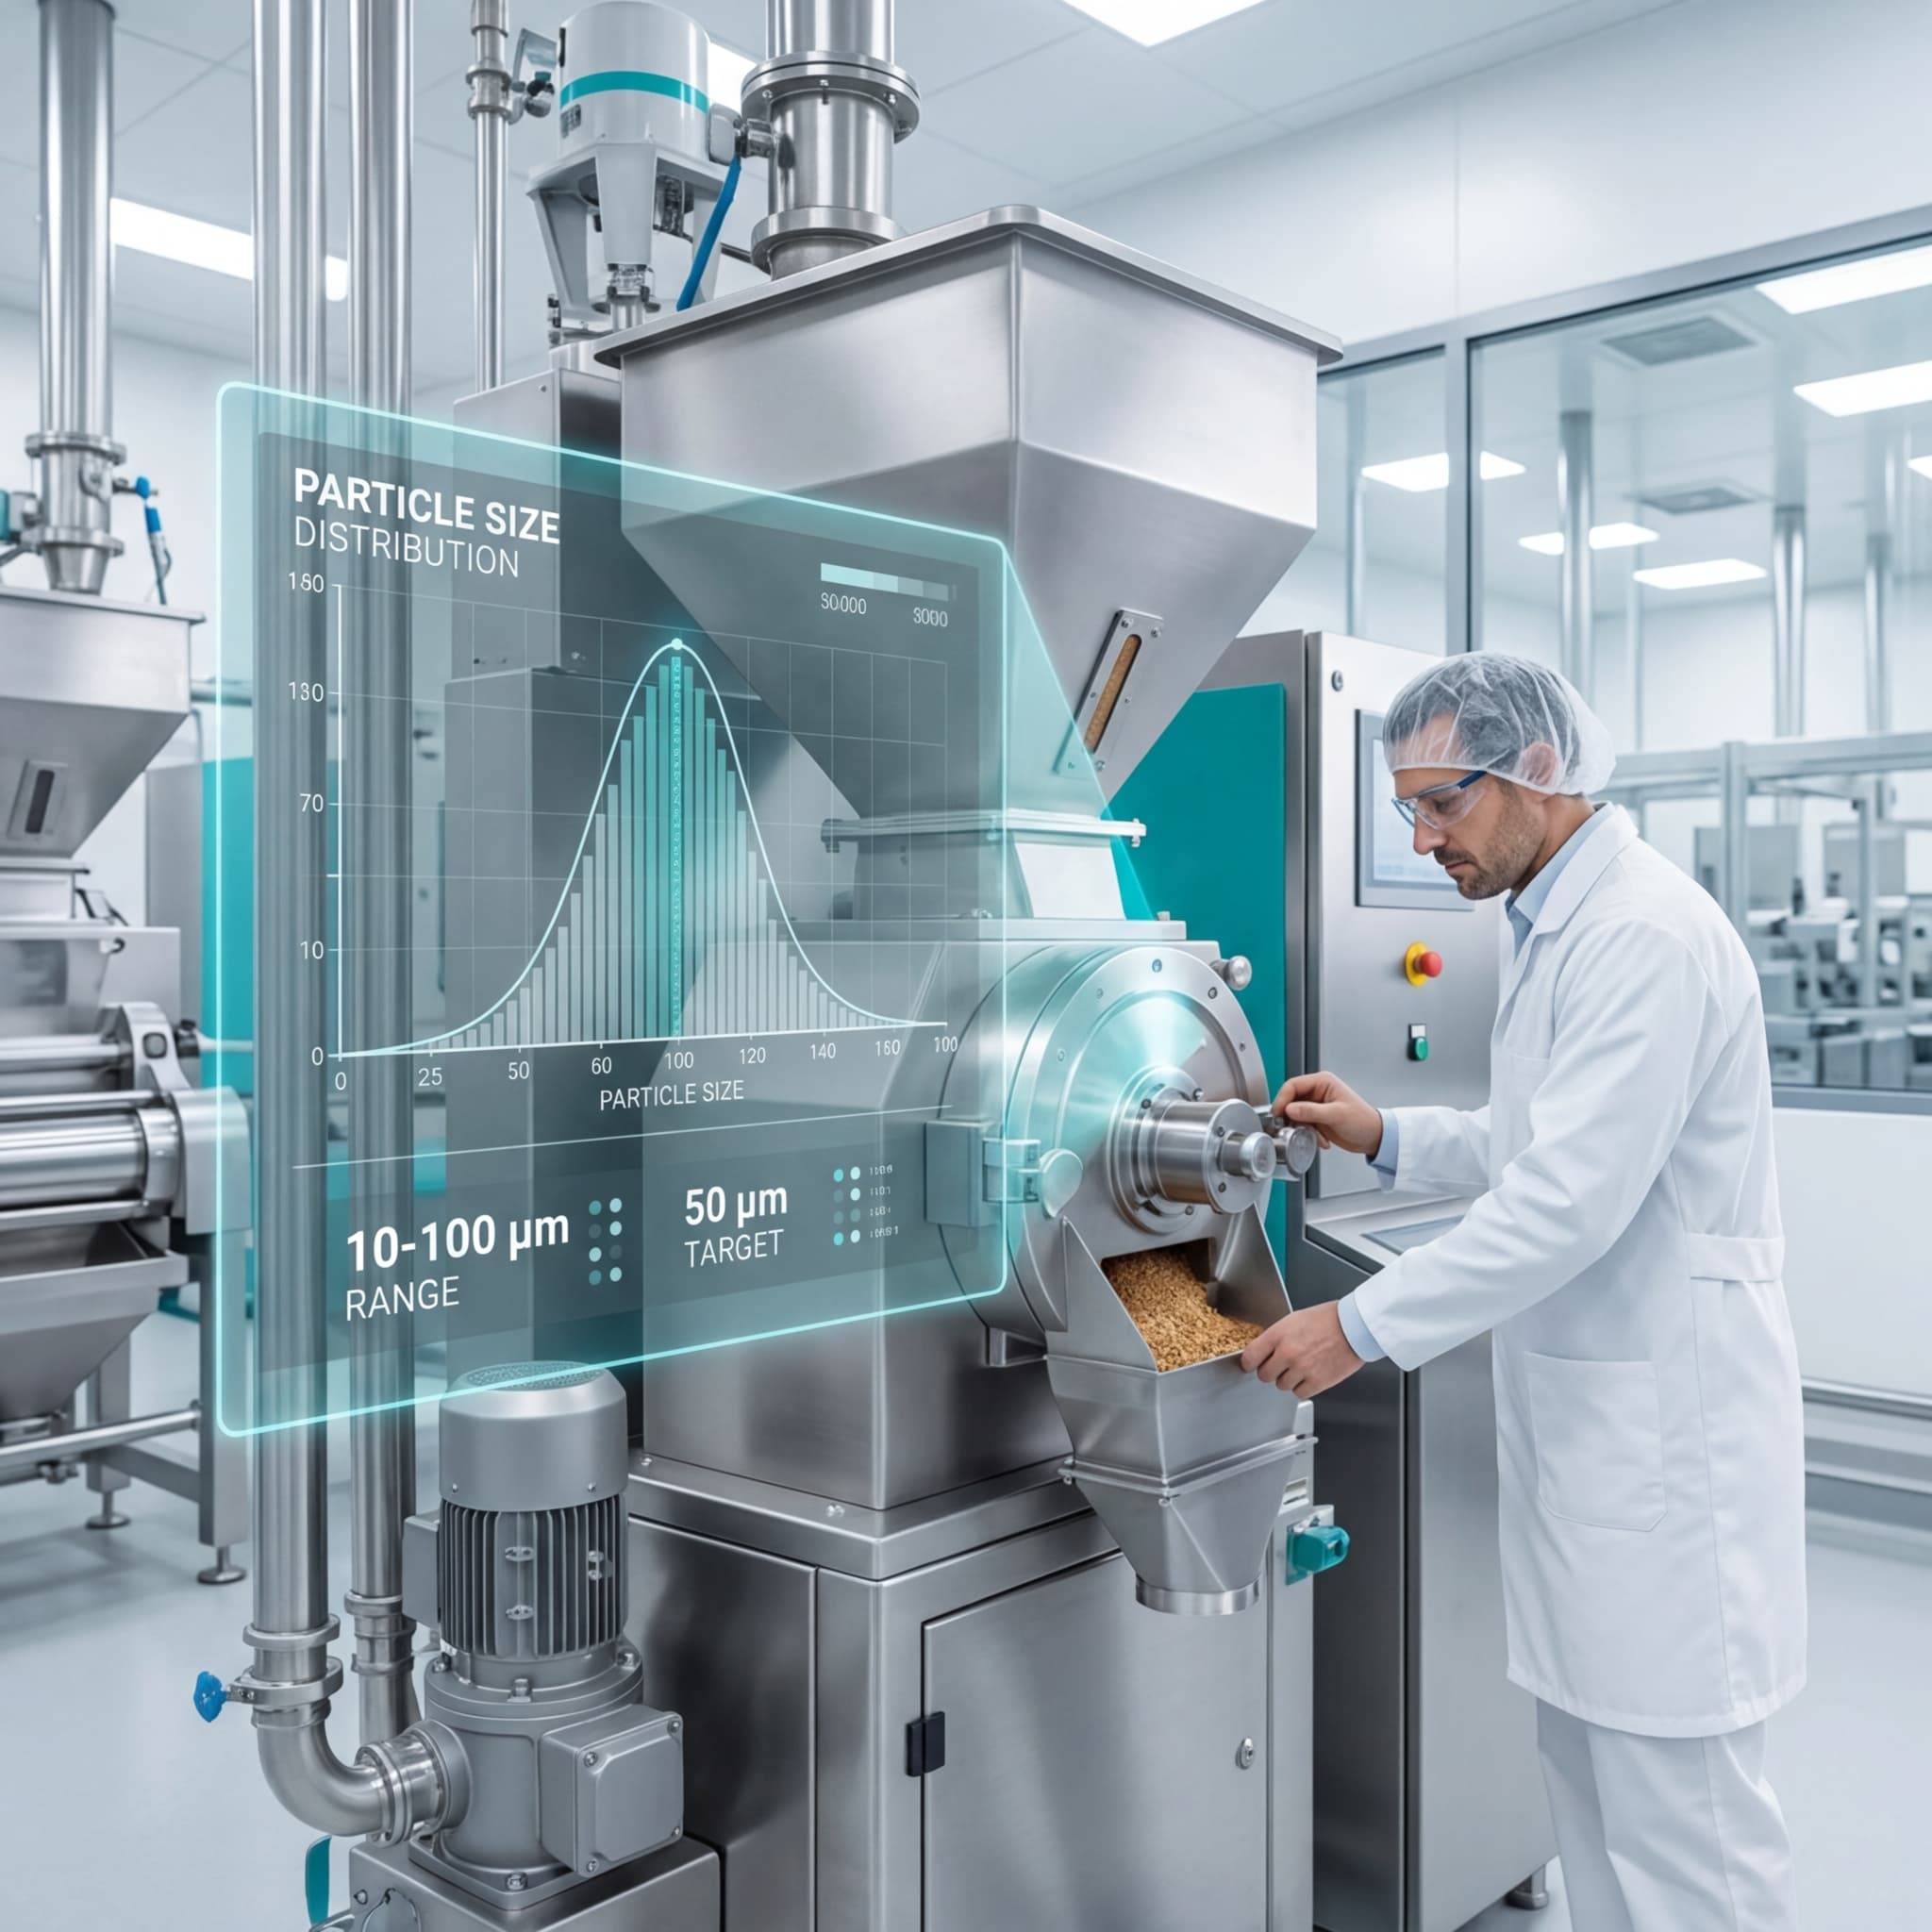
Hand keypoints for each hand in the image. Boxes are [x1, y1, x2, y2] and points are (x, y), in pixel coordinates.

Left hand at [1240, 1302, 1363, 1398]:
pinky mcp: (1317, 1382)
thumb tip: (1263, 1351)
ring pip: (1281, 1386)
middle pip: (1264, 1375)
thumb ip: (1276, 1337)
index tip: (1253, 1364)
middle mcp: (1287, 1353)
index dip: (1250, 1362)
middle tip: (1281, 1365)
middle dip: (1271, 1371)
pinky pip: (1299, 1393)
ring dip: (1288, 1379)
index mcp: (1278, 1334)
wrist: (1354, 1327)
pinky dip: (1302, 1387)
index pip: (1250, 1357)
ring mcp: (1302, 1369)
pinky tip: (1310, 1375)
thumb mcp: (1294, 1319)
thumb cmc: (1328, 1319)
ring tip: (1301, 1366)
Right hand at [1272, 1070, 1382, 1157]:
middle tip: (1292, 1128)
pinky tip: (1321, 1139)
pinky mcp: (1316, 1118)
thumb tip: (1289, 1110)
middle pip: (1291, 1101)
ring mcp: (1316, 1105)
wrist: (1373, 1137)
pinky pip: (1302, 1125)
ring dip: (1301, 1128)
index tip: (1278, 1114)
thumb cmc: (1362, 1121)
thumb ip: (1311, 1111)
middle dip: (1291, 1117)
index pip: (1293, 1085)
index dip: (1282, 1099)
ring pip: (1294, 1115)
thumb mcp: (1336, 1115)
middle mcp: (1317, 1091)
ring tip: (1314, 1136)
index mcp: (1322, 1082)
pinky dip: (1307, 1134)